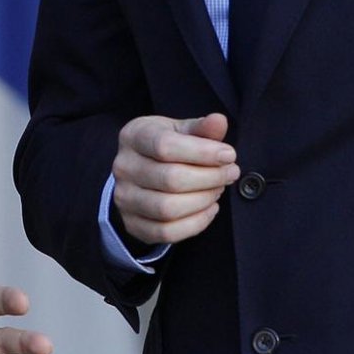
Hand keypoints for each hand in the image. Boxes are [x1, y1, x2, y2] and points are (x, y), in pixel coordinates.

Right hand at [112, 112, 238, 246]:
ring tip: (218, 189)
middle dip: (210, 178)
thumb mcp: (180, 130)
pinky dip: (196, 223)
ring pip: (168, 208)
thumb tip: (219, 121)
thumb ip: (201, 128)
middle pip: (170, 179)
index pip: (165, 146)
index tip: (229, 155)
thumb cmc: (164, 147)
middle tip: (230, 173)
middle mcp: (123, 167)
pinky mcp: (133, 224)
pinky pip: (167, 232)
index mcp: (133, 136)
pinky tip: (210, 208)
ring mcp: (124, 198)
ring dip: (203, 200)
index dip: (203, 152)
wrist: (138, 172)